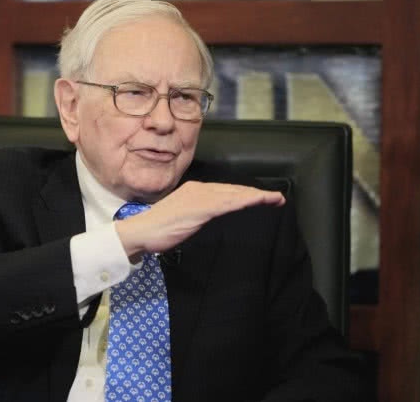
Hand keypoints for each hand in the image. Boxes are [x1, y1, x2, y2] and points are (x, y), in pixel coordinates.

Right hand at [115, 181, 284, 255]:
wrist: (141, 231)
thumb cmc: (159, 229)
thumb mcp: (184, 218)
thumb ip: (200, 214)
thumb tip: (214, 218)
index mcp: (195, 191)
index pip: (227, 191)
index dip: (247, 194)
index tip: (264, 198)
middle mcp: (199, 189)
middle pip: (234, 190)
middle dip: (257, 194)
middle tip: (278, 198)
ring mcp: (199, 197)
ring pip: (234, 194)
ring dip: (256, 196)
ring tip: (275, 199)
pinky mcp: (199, 208)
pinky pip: (227, 203)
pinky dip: (244, 201)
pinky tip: (257, 202)